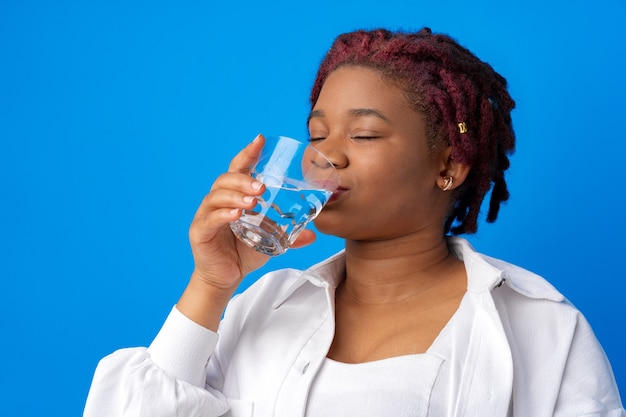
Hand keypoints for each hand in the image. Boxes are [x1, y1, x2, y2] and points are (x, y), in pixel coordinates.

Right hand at [178, 135, 315, 328]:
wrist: (225, 278)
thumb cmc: (243, 252)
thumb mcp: (270, 241)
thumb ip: (289, 236)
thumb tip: (313, 234)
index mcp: (234, 197)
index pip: (239, 169)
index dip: (248, 153)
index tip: (261, 140)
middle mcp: (217, 201)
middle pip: (226, 180)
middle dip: (243, 179)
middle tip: (262, 186)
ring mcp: (206, 215)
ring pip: (216, 196)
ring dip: (235, 196)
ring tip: (253, 202)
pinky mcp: (199, 232)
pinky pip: (209, 219)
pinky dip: (222, 215)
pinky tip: (235, 215)